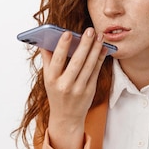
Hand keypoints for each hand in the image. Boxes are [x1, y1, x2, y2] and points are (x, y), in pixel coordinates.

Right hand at [40, 27, 106, 148]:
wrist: (66, 117)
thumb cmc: (56, 93)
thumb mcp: (48, 78)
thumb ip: (48, 60)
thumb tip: (46, 40)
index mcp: (51, 80)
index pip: (57, 60)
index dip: (62, 46)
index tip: (67, 33)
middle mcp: (65, 85)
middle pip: (76, 62)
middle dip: (84, 45)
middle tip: (90, 30)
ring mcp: (78, 89)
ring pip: (89, 66)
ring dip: (95, 49)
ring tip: (99, 36)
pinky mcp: (90, 91)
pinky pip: (95, 72)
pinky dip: (100, 59)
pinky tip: (103, 49)